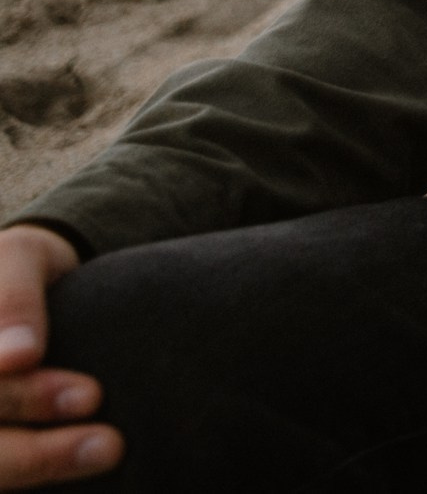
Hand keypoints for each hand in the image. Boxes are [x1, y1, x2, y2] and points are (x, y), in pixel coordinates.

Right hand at [0, 224, 118, 485]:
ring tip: (109, 451)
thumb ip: (13, 298)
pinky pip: (8, 473)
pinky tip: (81, 470)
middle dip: (35, 453)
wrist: (32, 285)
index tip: (92, 396)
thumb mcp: (21, 259)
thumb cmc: (25, 269)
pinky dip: (38, 474)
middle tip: (111, 442)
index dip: (24, 400)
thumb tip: (19, 357)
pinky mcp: (0, 445)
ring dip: (40, 466)